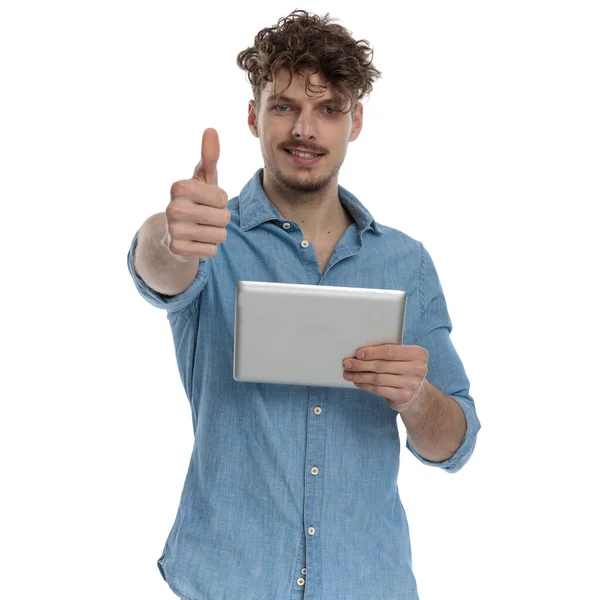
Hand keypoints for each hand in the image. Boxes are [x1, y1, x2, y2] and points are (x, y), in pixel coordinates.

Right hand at [164, 128, 230, 261]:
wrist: (173, 232)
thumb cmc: (195, 200)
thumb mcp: (202, 178)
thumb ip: (209, 156)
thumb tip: (211, 130)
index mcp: (180, 187)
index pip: (222, 198)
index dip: (220, 201)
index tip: (206, 201)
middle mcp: (173, 208)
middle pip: (223, 217)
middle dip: (220, 219)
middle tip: (204, 217)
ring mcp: (173, 230)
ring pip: (220, 235)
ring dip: (215, 234)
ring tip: (201, 229)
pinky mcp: (178, 250)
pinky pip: (211, 250)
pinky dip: (208, 247)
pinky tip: (196, 241)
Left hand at [342, 344, 428, 411]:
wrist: (417, 392)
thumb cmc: (404, 368)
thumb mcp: (402, 356)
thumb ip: (388, 351)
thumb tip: (360, 352)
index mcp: (418, 354)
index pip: (390, 351)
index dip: (372, 352)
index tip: (358, 353)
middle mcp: (418, 369)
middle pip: (382, 365)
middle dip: (361, 364)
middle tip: (347, 363)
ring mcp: (412, 384)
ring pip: (378, 378)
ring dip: (360, 376)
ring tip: (348, 373)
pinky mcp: (404, 396)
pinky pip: (379, 390)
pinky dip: (365, 385)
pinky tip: (358, 382)